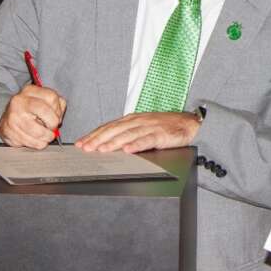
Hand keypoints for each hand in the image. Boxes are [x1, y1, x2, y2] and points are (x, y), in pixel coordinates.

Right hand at [0, 84, 66, 148]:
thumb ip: (57, 105)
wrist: (7, 120)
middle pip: (46, 113)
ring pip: (39, 132)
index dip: (58, 110)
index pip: (52, 97)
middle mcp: (19, 101)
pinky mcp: (8, 131)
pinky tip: (35, 140)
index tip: (56, 117)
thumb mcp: (43, 101)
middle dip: (53, 124)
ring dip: (46, 137)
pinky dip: (37, 144)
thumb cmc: (29, 111)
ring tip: (46, 136)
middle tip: (52, 128)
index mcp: (29, 90)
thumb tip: (59, 117)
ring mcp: (12, 116)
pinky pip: (30, 142)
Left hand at [75, 112, 200, 152]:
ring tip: (101, 150)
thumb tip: (108, 144)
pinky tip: (128, 150)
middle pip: (114, 130)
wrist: (189, 123)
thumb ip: (127, 134)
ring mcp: (149, 127)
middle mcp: (138, 121)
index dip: (94, 135)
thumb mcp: (143, 128)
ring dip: (113, 143)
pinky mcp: (160, 135)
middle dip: (98, 139)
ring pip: (127, 135)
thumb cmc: (165, 127)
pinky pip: (147, 140)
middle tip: (85, 148)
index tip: (81, 143)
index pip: (109, 127)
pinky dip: (136, 145)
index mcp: (132, 120)